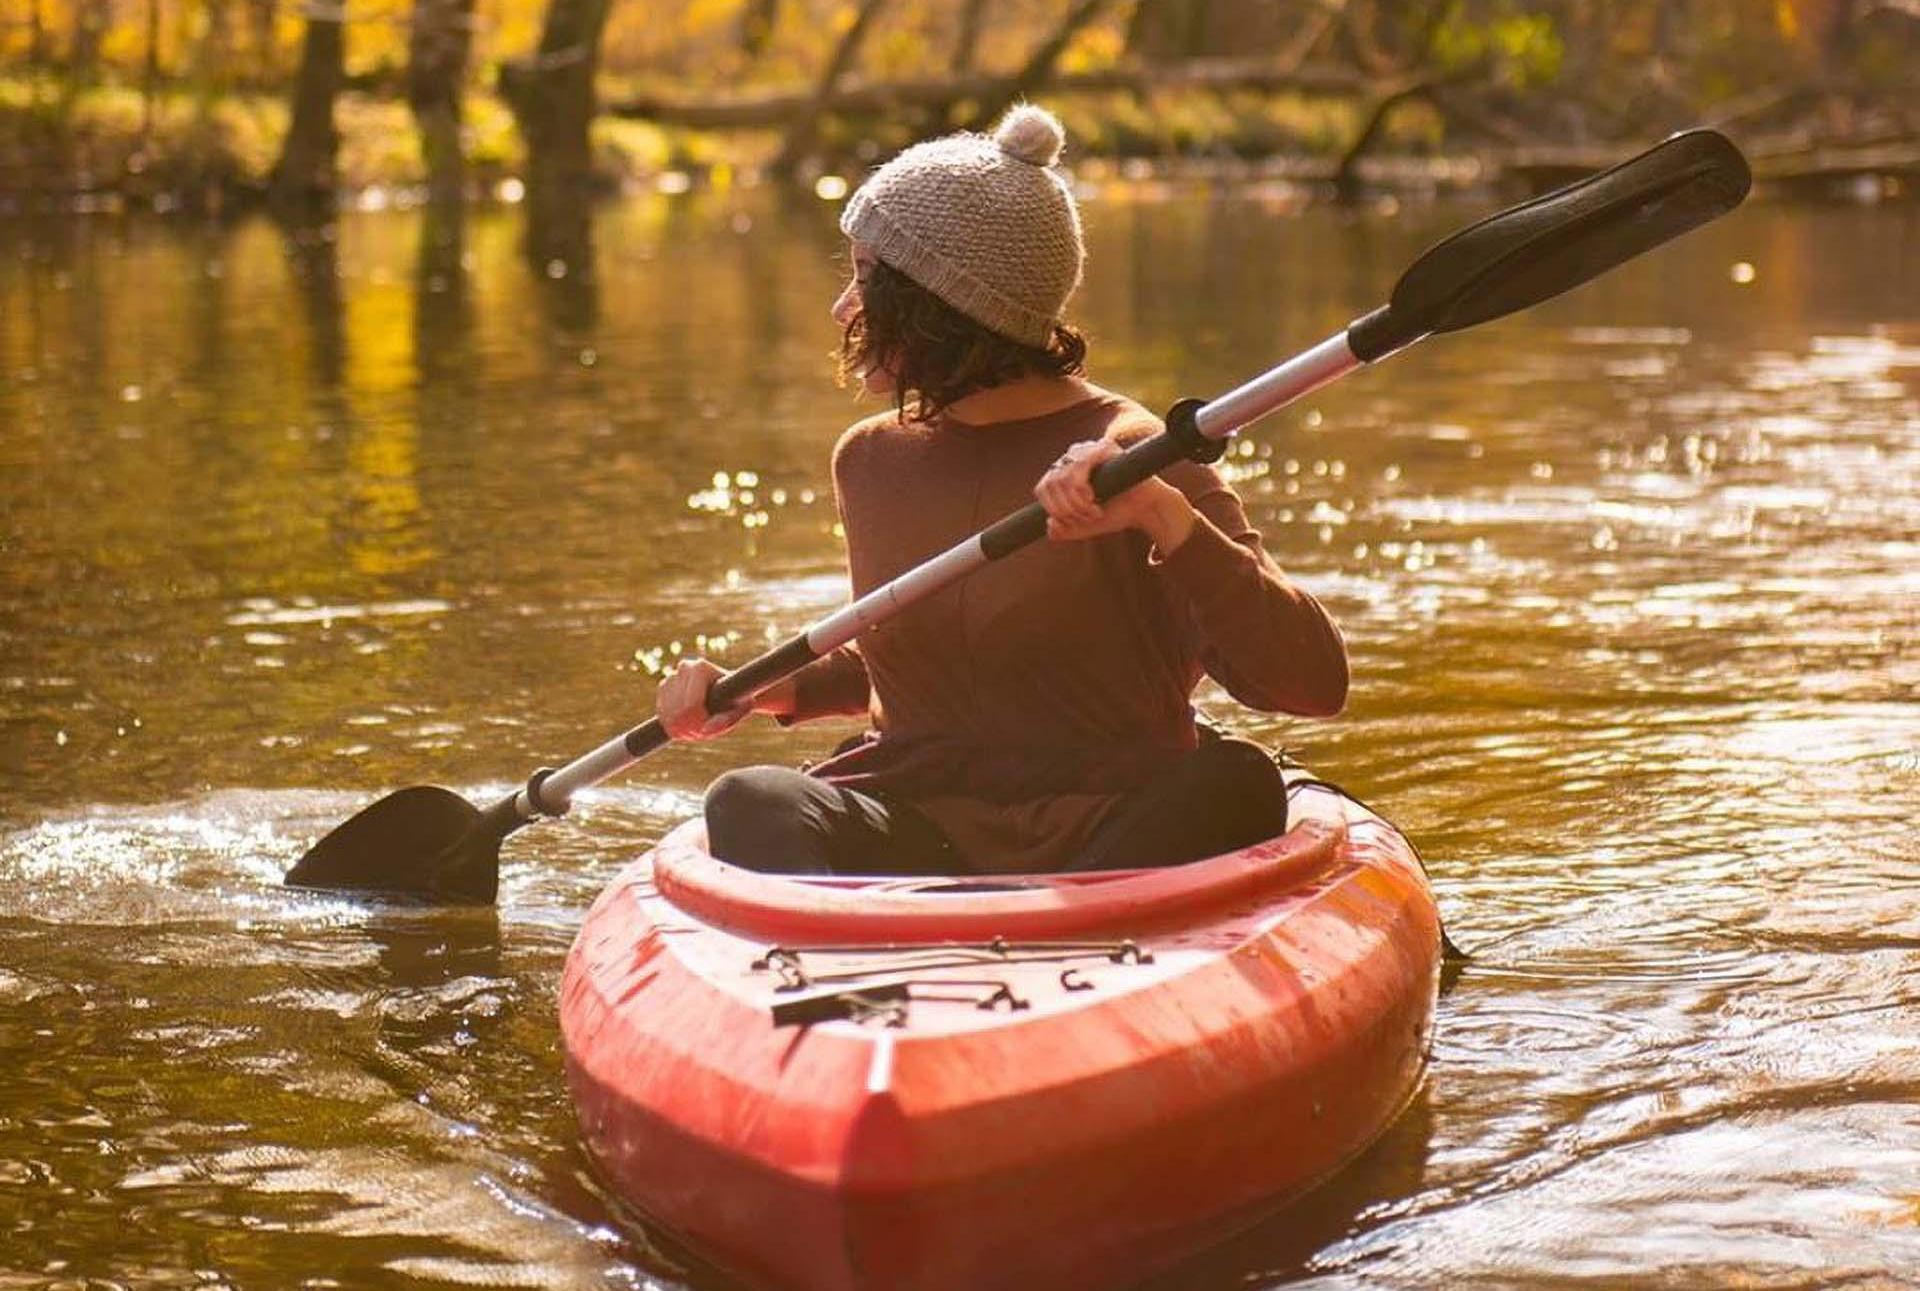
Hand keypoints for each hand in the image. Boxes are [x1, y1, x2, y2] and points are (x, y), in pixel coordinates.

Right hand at [655, 658, 750, 741]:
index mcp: (701, 668)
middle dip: (692, 729)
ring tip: (699, 730)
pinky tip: (688, 727)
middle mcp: (683, 668)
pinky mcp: (663, 688)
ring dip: (683, 731)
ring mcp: (671, 677)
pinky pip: (662, 717)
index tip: (711, 728)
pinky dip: (673, 728)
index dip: (700, 723)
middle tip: (705, 732)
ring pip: (668, 717)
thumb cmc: (738, 699)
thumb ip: (726, 720)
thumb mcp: (740, 710)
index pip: (691, 706)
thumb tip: (705, 731)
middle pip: (679, 713)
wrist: (727, 691)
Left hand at [1035, 438, 1195, 551]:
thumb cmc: (1115, 513)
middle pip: (1051, 484)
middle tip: (1087, 518)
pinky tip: (1094, 498)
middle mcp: (1074, 457)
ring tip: (1094, 512)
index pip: (1042, 488)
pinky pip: (1079, 465)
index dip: (1053, 509)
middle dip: (1066, 510)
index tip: (1071, 522)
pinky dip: (1082, 489)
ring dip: (1076, 503)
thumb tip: (1050, 525)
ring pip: (1062, 478)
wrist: (1145, 510)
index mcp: (1065, 472)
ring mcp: (1088, 449)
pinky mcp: (1104, 447)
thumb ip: (1065, 530)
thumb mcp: (1085, 526)